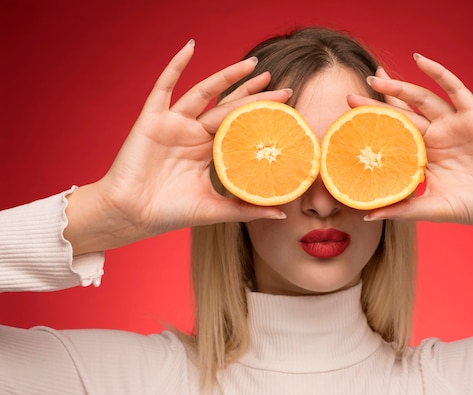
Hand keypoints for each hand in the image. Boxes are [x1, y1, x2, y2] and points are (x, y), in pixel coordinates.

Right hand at [65, 40, 290, 254]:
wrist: (132, 215)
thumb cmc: (170, 212)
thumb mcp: (215, 209)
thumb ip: (246, 208)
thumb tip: (282, 215)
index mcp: (208, 151)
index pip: (240, 126)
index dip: (261, 116)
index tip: (286, 107)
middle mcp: (193, 133)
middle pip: (228, 107)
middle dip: (255, 95)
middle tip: (281, 85)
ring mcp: (173, 124)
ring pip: (204, 92)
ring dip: (227, 76)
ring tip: (252, 64)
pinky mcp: (152, 119)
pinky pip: (164, 86)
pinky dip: (175, 66)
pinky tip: (190, 47)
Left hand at [350, 54, 472, 241]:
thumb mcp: (432, 209)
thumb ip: (401, 209)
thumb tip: (366, 216)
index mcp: (424, 157)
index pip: (393, 138)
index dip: (373, 130)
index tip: (347, 125)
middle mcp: (436, 137)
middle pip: (401, 116)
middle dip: (376, 106)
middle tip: (351, 98)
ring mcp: (454, 124)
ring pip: (422, 100)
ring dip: (399, 88)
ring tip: (376, 79)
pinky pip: (454, 89)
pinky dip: (438, 73)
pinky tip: (420, 60)